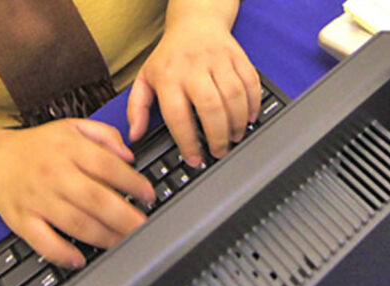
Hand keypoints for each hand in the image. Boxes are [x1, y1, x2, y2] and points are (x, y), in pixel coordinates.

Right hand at [0, 119, 155, 267]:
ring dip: (103, 236)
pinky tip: (80, 258)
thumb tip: (129, 155)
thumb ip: (104, 135)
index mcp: (68, 149)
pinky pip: (43, 241)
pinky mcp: (22, 220)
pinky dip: (62, 253)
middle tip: (143, 226)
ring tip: (122, 242)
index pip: (108, 166)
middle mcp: (54, 174)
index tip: (148, 195)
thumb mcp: (71, 127)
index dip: (133, 182)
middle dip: (124, 216)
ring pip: (75, 222)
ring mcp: (37, 199)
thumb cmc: (36, 147)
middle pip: (95, 198)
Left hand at [128, 14, 261, 167]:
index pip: (178, 116)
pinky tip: (249, 118)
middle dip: (218, 136)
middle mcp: (194, 68)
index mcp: (168, 77)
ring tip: (235, 137)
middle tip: (219, 152)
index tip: (194, 159)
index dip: (187, 142)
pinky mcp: (238, 56)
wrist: (194, 22)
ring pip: (233, 96)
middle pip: (210, 107)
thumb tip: (135, 135)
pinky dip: (253, 103)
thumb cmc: (170, 56)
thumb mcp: (145, 78)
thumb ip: (137, 108)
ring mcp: (218, 60)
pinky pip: (251, 82)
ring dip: (237, 123)